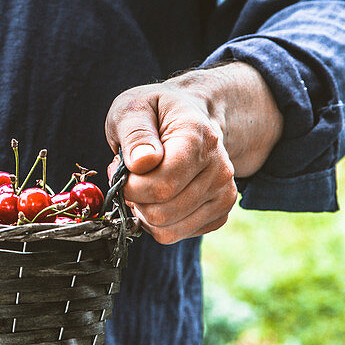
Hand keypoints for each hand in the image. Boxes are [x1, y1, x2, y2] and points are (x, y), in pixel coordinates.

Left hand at [105, 84, 236, 243]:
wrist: (193, 115)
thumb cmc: (157, 112)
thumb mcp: (134, 108)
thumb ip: (134, 133)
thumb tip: (142, 162)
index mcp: (198, 138)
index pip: (161, 185)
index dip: (129, 184)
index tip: (119, 166)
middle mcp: (219, 169)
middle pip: (161, 212)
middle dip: (134, 199)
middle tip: (131, 175)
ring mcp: (224, 193)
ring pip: (167, 231)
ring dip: (144, 212)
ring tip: (145, 183)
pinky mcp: (219, 213)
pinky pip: (175, 235)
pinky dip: (158, 221)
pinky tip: (160, 195)